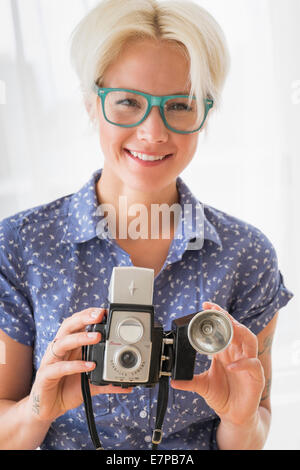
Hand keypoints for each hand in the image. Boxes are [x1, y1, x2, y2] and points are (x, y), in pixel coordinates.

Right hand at [28, 308, 131, 422]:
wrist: (48, 409)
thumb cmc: (67, 390)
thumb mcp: (90, 384)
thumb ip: (107, 382)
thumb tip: (128, 385)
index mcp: (69, 347)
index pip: (76, 323)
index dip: (88, 315)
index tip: (104, 311)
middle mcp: (59, 350)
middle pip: (68, 326)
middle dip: (83, 318)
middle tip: (99, 315)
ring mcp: (50, 362)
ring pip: (62, 343)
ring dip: (80, 337)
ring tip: (97, 336)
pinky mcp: (45, 377)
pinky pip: (58, 368)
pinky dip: (75, 366)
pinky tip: (89, 366)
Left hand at [171, 302, 264, 425]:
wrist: (234, 415)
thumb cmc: (222, 396)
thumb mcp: (202, 386)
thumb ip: (189, 381)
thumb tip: (173, 380)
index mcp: (225, 351)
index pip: (224, 327)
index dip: (217, 315)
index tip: (205, 306)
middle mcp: (238, 353)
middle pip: (237, 328)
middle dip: (227, 317)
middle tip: (215, 310)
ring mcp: (248, 363)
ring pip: (250, 340)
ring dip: (240, 331)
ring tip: (229, 327)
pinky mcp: (256, 376)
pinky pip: (252, 364)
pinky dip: (242, 363)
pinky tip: (230, 366)